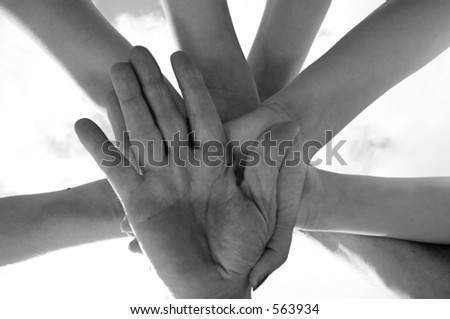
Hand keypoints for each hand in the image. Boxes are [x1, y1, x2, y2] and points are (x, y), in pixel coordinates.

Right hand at [75, 49, 304, 297]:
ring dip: (124, 104)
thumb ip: (265, 169)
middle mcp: (183, 167)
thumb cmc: (243, 250)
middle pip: (165, 117)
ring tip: (112, 74)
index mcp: (212, 165)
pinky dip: (98, 148)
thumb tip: (288, 127)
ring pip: (138, 134)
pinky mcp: (136, 202)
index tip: (179, 58)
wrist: (216, 283)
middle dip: (151, 85)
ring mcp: (158, 181)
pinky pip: (114, 169)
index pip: (200, 115)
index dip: (191, 87)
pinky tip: (81, 123)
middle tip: (136, 51)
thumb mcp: (260, 208)